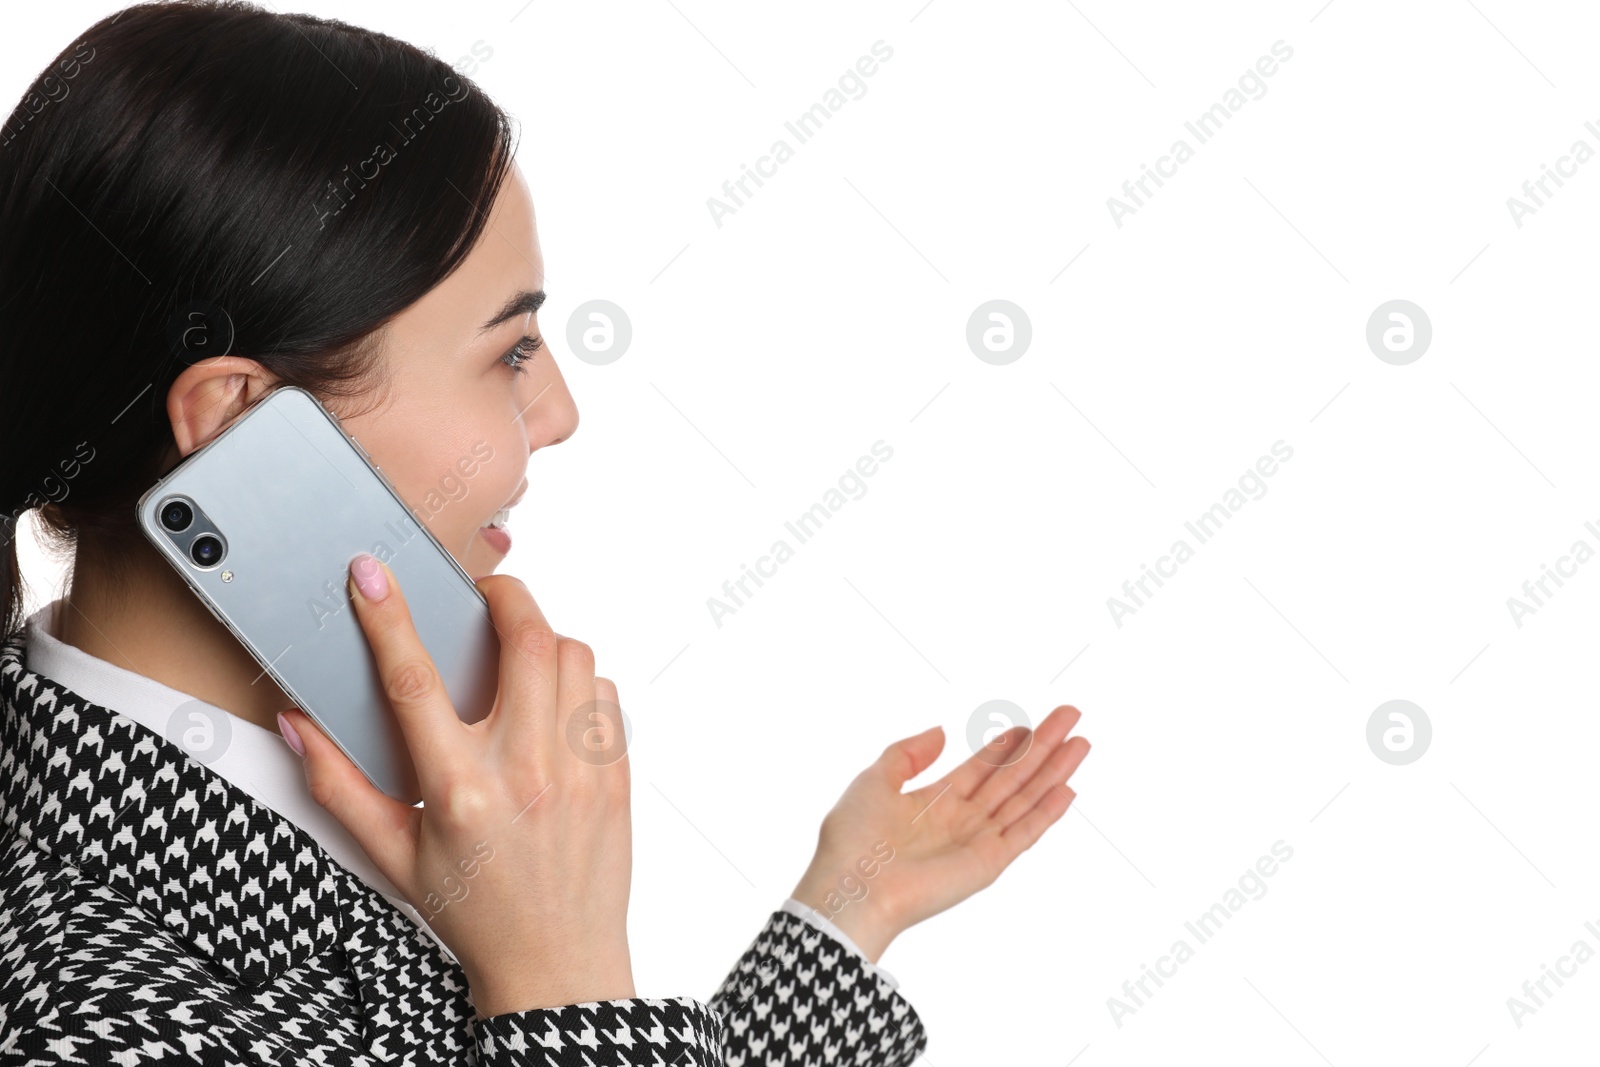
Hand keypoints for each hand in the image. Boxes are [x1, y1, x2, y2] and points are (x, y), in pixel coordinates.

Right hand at [277, 554, 634, 1016]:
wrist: (556, 963)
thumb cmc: (476, 911)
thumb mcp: (393, 855)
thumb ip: (339, 786)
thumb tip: (299, 725)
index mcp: (459, 790)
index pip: (415, 680)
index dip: (388, 618)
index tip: (372, 577)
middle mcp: (526, 772)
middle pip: (527, 641)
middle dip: (504, 596)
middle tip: (483, 595)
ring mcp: (580, 771)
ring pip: (576, 657)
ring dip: (545, 640)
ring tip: (518, 655)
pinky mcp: (617, 775)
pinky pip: (605, 696)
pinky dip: (580, 682)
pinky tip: (554, 704)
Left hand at [790, 705, 1089, 961]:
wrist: (851, 889)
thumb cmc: (852, 840)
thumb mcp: (873, 780)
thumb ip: (907, 754)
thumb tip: (941, 731)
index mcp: (933, 803)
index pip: (981, 768)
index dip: (1006, 746)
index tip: (1029, 724)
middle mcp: (961, 821)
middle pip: (1011, 778)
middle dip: (1041, 748)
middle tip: (1070, 717)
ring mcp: (977, 842)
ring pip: (1024, 799)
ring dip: (1054, 771)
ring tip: (1080, 743)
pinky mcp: (987, 864)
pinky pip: (1024, 833)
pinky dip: (1047, 812)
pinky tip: (1068, 789)